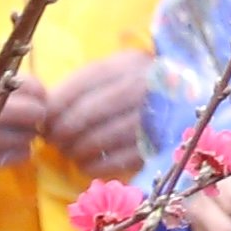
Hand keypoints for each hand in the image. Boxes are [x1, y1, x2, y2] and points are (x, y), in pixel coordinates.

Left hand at [37, 51, 154, 176]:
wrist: (186, 102)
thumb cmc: (137, 89)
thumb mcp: (115, 74)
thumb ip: (83, 86)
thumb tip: (45, 110)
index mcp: (129, 64)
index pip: (83, 83)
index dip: (57, 104)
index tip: (44, 120)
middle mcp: (145, 87)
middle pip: (90, 111)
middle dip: (63, 130)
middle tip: (53, 140)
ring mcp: (156, 117)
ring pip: (103, 137)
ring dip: (78, 150)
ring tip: (69, 152)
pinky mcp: (161, 146)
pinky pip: (121, 160)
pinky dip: (97, 166)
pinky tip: (86, 165)